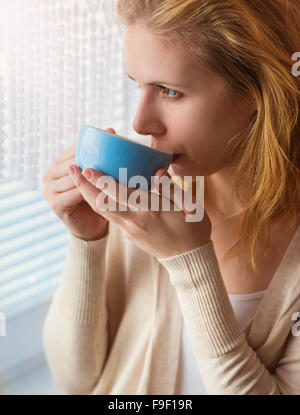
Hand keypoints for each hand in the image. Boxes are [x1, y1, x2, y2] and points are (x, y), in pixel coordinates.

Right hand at [42, 128, 116, 240]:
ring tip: (115, 172)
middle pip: (74, 162)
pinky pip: (77, 193)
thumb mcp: (97, 174)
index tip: (112, 135)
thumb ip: (98, 156)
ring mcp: (49, 190)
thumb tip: (110, 130)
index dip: (92, 144)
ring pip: (76, 178)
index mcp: (57, 164)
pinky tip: (107, 189)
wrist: (91, 227)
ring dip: (95, 176)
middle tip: (116, 156)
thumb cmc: (96, 197)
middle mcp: (49, 175)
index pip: (74, 149)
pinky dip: (93, 191)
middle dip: (94, 160)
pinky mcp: (56, 204)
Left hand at [68, 162, 211, 257]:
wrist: (188, 259)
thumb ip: (170, 189)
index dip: (101, 181)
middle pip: (102, 204)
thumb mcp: (189, 207)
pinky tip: (95, 193)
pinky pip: (110, 217)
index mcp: (150, 212)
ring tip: (78, 180)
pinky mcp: (129, 235)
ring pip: (103, 212)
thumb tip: (157, 172)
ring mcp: (130, 230)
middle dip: (84, 187)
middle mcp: (135, 222)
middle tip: (71, 170)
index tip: (87, 168)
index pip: (120, 194)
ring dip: (88, 195)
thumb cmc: (192, 230)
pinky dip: (99, 204)